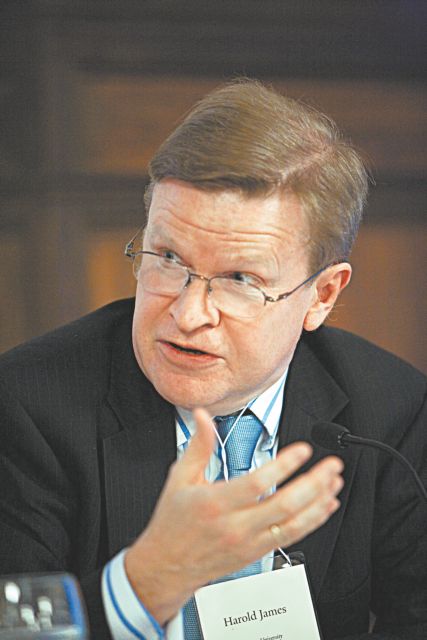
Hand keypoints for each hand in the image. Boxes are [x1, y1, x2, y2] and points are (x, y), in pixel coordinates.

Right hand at [125, 408, 343, 624]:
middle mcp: (235, 526)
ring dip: (319, 502)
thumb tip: (202, 416)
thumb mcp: (179, 478)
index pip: (257, 484)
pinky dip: (312, 521)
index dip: (283, 465)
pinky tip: (324, 506)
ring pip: (293, 524)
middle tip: (331, 464)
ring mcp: (248, 542)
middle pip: (284, 505)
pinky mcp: (257, 553)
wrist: (167, 565)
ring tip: (334, 482)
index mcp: (215, 503)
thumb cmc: (173, 521)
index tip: (302, 450)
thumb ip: (198, 445)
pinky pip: (291, 538)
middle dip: (314, 483)